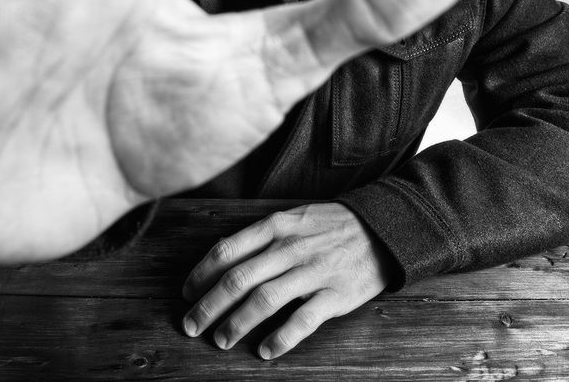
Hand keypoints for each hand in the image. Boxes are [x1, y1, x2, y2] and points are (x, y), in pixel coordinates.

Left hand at [182, 203, 392, 358]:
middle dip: (209, 305)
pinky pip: (302, 320)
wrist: (381, 228)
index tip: (187, 292)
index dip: (202, 274)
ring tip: (221, 340)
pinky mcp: (335, 295)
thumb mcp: (293, 217)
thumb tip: (224, 257)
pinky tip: (265, 351)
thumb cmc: (329, 225)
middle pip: (238, 279)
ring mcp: (312, 271)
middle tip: (191, 325)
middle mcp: (289, 247)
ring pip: (264, 300)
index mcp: (276, 226)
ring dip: (237, 323)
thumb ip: (261, 236)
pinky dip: (281, 338)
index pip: (227, 250)